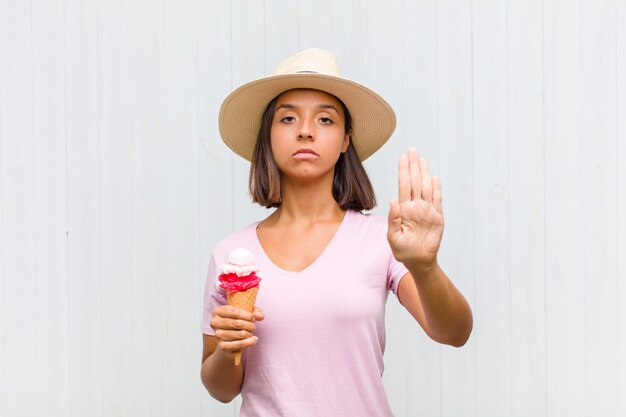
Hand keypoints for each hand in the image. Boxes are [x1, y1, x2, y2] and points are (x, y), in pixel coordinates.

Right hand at [210, 305, 264, 359]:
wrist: (229, 341)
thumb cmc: (236, 322)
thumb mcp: (245, 313)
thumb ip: (255, 311)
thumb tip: (260, 316)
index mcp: (217, 311)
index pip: (235, 311)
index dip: (247, 315)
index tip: (253, 317)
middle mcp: (214, 323)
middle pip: (238, 323)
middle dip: (250, 325)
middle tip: (253, 326)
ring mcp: (217, 335)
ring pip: (240, 334)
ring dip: (250, 333)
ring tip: (251, 332)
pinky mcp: (222, 346)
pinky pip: (239, 344)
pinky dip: (249, 342)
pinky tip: (254, 339)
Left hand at [387, 148, 443, 267]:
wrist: (418, 261)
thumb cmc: (402, 250)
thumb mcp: (392, 236)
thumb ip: (392, 219)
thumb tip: (392, 200)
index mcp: (403, 209)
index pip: (403, 185)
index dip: (403, 171)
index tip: (402, 157)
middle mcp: (415, 206)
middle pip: (415, 182)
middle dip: (413, 166)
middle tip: (412, 150)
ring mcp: (427, 210)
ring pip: (426, 187)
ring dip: (424, 173)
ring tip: (422, 159)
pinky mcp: (437, 217)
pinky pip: (437, 200)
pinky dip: (437, 189)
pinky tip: (435, 177)